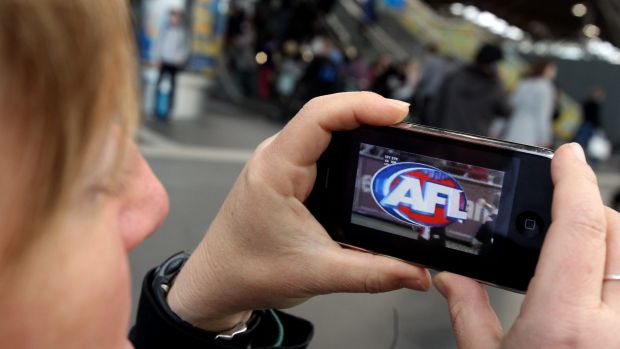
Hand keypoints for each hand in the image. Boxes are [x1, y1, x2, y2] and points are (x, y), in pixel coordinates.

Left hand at [167, 92, 430, 330]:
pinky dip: (348, 147)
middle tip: (407, 129)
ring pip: (324, 130)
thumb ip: (372, 274)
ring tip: (396, 139)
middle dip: (369, 114)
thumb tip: (416, 271)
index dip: (361, 106)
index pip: (319, 116)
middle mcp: (275, 158)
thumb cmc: (248, 271)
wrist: (217, 282)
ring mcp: (280, 164)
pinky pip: (320, 148)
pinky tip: (369, 159)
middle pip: (326, 115)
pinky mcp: (286, 175)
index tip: (397, 113)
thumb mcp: (318, 274)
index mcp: (275, 170)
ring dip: (359, 128)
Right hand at [434, 143, 619, 347]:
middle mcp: (613, 329)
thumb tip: (452, 279)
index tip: (566, 156)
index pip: (579, 228)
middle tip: (561, 208)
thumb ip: (469, 315)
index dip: (573, 181)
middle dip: (590, 209)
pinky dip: (614, 269)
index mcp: (563, 325)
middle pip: (617, 233)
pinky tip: (592, 280)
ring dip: (606, 240)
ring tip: (576, 246)